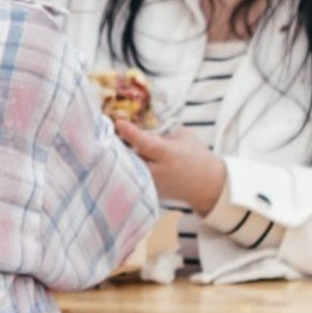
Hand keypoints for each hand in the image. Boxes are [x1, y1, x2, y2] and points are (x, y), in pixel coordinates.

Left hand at [114, 120, 228, 215]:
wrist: (206, 184)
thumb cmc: (195, 155)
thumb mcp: (182, 136)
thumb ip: (161, 130)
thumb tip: (137, 119)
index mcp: (169, 154)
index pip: (147, 144)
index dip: (131, 133)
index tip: (118, 122)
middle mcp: (158, 171)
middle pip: (130, 158)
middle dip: (117, 147)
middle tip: (105, 133)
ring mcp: (151, 185)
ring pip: (128, 169)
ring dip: (119, 158)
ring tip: (109, 145)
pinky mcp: (147, 192)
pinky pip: (130, 178)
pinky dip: (123, 168)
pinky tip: (118, 160)